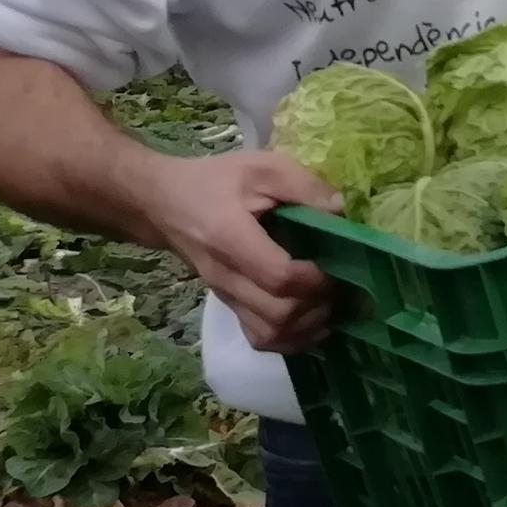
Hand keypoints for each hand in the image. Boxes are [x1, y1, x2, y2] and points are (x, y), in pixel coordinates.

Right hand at [137, 151, 341, 352]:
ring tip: (330, 304)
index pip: (278, 276)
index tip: (339, 264)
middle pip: (277, 314)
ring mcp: (225, 296)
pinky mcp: (228, 305)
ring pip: (268, 335)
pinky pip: (258, 339)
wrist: (163, 205)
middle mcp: (225, 277)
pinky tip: (311, 320)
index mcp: (230, 238)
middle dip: (318, 305)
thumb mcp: (261, 167)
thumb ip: (303, 185)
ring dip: (307, 327)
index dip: (315, 278)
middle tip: (342, 284)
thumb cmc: (215, 181)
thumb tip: (341, 211)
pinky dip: (290, 339)